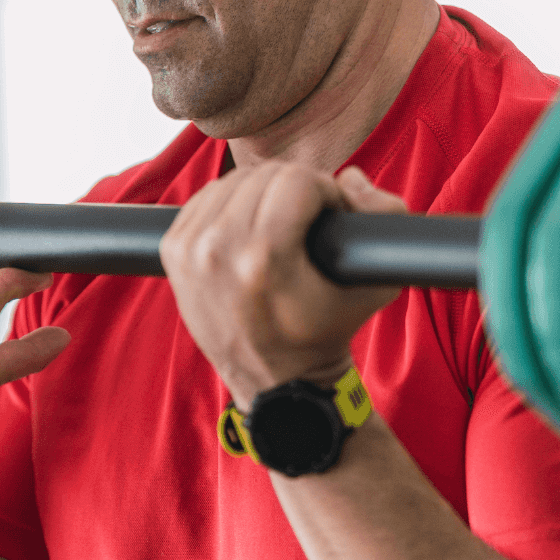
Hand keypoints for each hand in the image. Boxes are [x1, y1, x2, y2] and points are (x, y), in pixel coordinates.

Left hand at [160, 163, 403, 408]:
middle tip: (309, 220)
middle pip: (264, 176)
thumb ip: (386, 217)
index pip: (296, 180)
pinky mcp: (173, 250)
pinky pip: (207, 196)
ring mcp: (190, 250)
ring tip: (281, 224)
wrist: (275, 383)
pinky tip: (250, 227)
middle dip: (296, 189)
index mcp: (262, 260)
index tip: (331, 216)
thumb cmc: (328, 333)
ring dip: (263, 192)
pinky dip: (232, 203)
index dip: (325, 192)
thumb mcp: (378, 286)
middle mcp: (217, 251)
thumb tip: (348, 178)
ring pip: (234, 180)